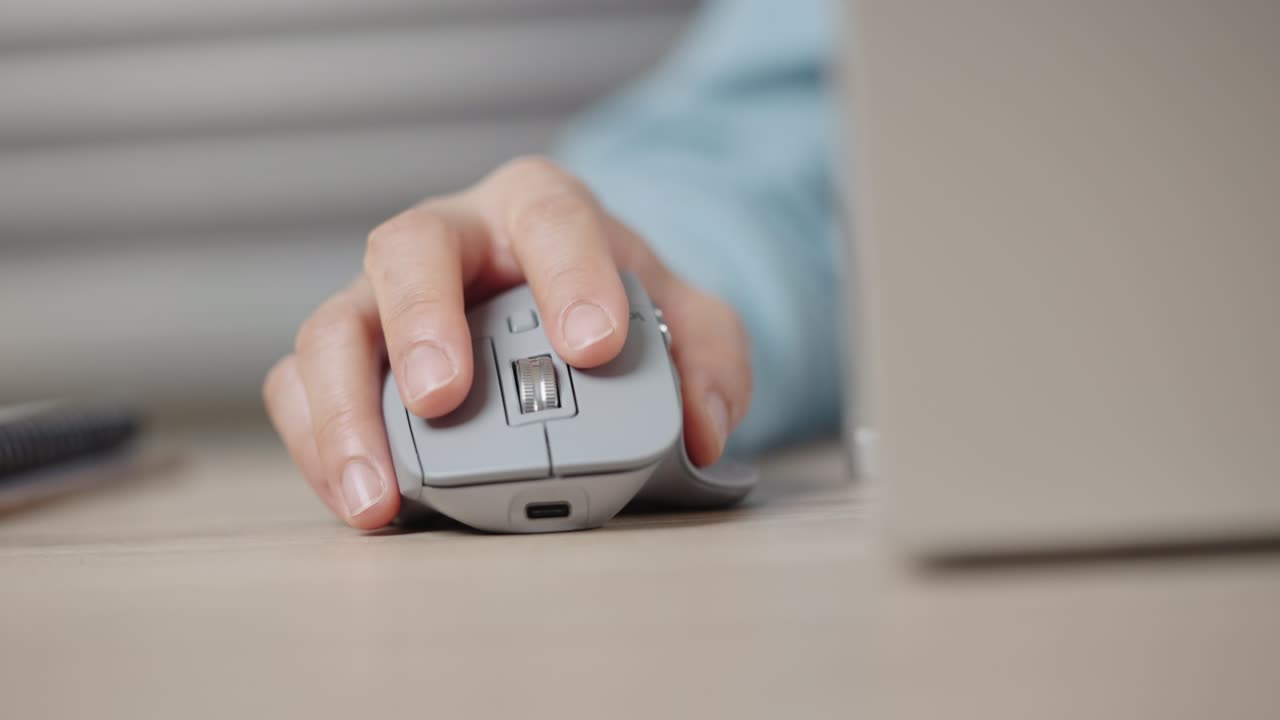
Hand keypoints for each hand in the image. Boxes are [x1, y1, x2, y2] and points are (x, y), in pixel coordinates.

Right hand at [263, 157, 751, 528]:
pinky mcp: (348, 355)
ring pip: (334, 325)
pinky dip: (319, 442)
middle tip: (446, 398)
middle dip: (423, 322)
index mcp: (538, 210)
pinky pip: (300, 385)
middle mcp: (451, 240)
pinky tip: (358, 497)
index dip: (571, 273)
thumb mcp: (687, 322)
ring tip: (380, 493)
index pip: (551, 216)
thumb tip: (703, 429)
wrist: (560, 315)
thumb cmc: (614, 309)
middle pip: (409, 248)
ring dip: (347, 409)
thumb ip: (710, 359)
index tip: (595, 346)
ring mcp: (386, 296)